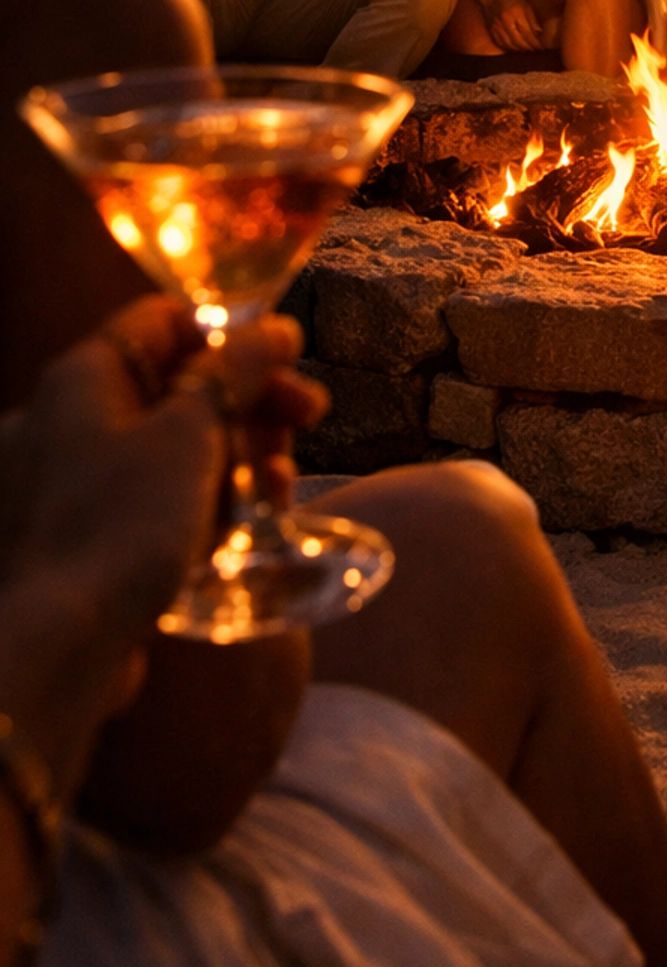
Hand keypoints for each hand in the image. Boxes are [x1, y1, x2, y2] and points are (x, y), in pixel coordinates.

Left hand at [0, 299, 325, 793]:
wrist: (58, 646)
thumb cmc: (122, 523)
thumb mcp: (192, 433)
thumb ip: (236, 371)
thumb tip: (276, 327)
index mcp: (84, 377)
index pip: (164, 320)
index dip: (231, 332)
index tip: (288, 358)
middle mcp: (67, 419)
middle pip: (173, 383)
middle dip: (247, 399)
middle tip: (309, 417)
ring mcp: (71, 482)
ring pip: (168, 445)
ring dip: (235, 453)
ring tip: (281, 483)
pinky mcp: (83, 537)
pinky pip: (152, 496)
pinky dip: (201, 498)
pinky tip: (245, 522)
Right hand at [479, 0, 543, 51]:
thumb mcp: (526, 6)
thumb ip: (533, 20)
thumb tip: (539, 34)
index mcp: (516, 13)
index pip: (527, 33)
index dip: (535, 43)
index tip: (541, 48)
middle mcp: (505, 22)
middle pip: (518, 41)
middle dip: (528, 48)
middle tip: (535, 52)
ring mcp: (497, 28)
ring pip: (509, 45)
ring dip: (519, 50)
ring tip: (527, 51)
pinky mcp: (491, 31)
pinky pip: (501, 44)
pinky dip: (510, 49)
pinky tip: (516, 49)